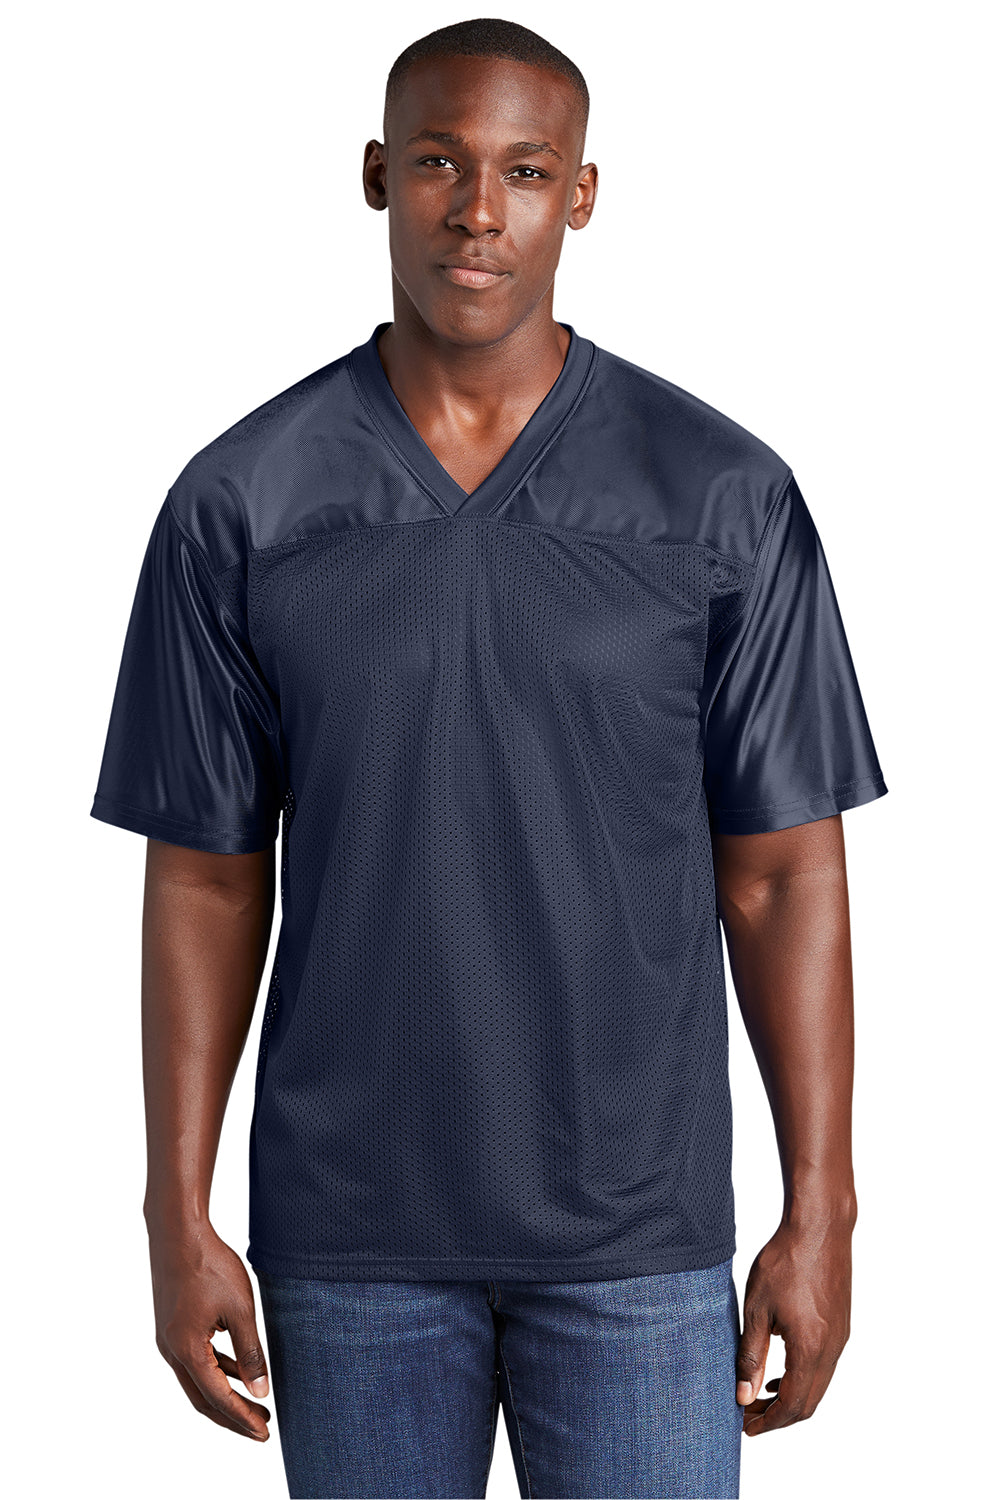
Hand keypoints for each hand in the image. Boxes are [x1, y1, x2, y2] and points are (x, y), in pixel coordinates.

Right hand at [148, 1220, 270, 1440]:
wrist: (178, 1232)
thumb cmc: (209, 1265)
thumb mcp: (240, 1309)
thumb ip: (250, 1352)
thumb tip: (260, 1390)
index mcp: (187, 1350)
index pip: (217, 1398)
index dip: (242, 1418)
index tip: (264, 1432)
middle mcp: (171, 1350)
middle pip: (202, 1398)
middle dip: (232, 1416)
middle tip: (261, 1427)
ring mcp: (168, 1339)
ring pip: (197, 1379)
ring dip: (224, 1393)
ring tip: (254, 1400)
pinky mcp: (171, 1326)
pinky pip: (194, 1359)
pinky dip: (215, 1370)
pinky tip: (236, 1367)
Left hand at [735, 1215, 852, 1434]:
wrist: (820, 1227)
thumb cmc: (786, 1261)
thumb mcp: (757, 1309)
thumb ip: (751, 1355)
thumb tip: (743, 1394)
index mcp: (811, 1349)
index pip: (792, 1405)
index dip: (768, 1422)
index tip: (745, 1427)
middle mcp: (832, 1349)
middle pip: (808, 1403)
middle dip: (777, 1416)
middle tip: (747, 1414)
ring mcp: (840, 1338)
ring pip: (818, 1386)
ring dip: (791, 1398)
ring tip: (758, 1394)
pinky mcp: (841, 1325)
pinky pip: (824, 1366)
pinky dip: (803, 1379)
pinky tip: (780, 1370)